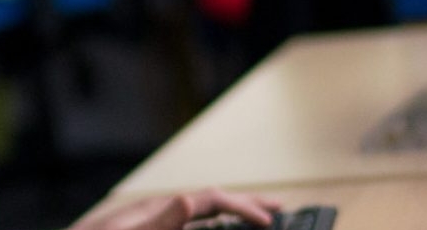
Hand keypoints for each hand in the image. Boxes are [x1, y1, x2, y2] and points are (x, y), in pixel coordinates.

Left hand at [71, 188, 284, 229]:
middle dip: (244, 204)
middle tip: (279, 207)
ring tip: (255, 220)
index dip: (242, 207)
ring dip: (228, 217)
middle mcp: (151, 216)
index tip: (269, 222)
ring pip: (197, 218)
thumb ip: (156, 224)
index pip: (208, 201)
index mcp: (151, 212)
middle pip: (207, 204)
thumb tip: (189, 199)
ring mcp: (146, 227)